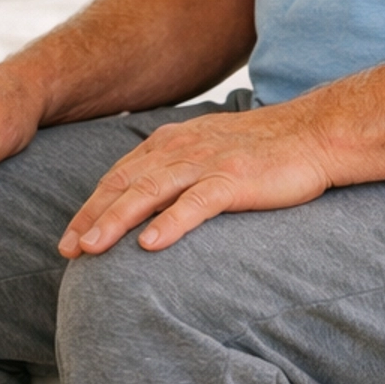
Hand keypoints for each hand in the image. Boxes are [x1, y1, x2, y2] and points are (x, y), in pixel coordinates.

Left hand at [60, 104, 333, 256]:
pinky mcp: (235, 179)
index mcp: (173, 143)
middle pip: (125, 184)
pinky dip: (171, 223)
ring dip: (116, 220)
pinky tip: (150, 244)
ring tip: (91, 249)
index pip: (121, 175)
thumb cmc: (268, 150)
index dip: (92, 206)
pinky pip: (196, 202)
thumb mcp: (212, 151)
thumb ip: (180, 169)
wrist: (317, 133)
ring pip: (150, 192)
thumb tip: (153, 202)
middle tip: (67, 250)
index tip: (71, 237)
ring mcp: (207, 163)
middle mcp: (182, 149)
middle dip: (92, 217)